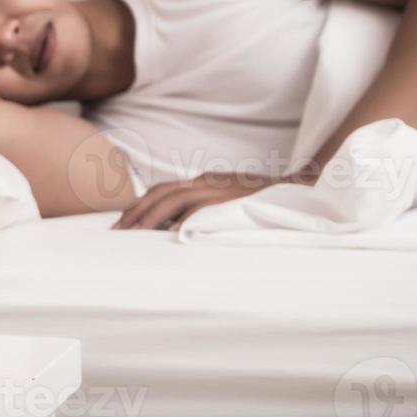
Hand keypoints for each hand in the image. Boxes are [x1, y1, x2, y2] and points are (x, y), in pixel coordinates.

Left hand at [111, 171, 288, 230]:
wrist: (299, 189)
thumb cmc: (261, 201)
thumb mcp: (226, 200)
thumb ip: (203, 208)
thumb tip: (176, 227)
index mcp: (203, 181)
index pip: (163, 189)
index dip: (141, 204)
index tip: (123, 222)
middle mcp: (206, 182)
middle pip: (161, 192)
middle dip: (136, 210)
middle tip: (117, 231)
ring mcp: (218, 189)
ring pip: (173, 199)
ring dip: (150, 216)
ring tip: (133, 234)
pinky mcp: (230, 200)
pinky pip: (200, 210)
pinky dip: (182, 221)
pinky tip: (168, 234)